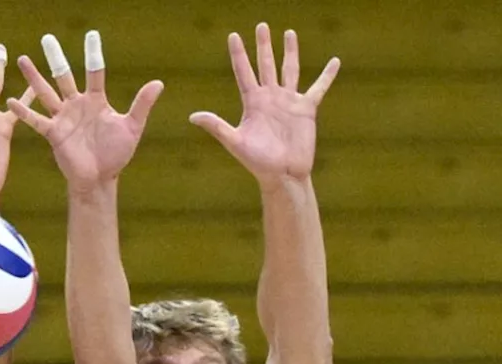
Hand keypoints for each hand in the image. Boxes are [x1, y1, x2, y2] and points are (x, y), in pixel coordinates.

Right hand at [9, 32, 162, 192]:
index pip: (94, 72)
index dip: (93, 54)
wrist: (99, 179)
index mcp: (95, 101)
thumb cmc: (116, 154)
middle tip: (47, 38)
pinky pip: (36, 120)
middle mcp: (76, 105)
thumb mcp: (132, 127)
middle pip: (63, 76)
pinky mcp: (53, 133)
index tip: (90, 35)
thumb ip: (141, 104)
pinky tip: (11, 100)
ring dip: (34, 78)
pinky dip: (24, 112)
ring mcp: (63, 118)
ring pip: (45, 93)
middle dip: (55, 58)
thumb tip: (158, 83)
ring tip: (22, 59)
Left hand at [189, 23, 339, 184]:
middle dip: (263, 45)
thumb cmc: (257, 162)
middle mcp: (270, 97)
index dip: (238, 54)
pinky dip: (327, 75)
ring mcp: (288, 101)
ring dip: (290, 51)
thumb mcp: (235, 142)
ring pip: (289, 69)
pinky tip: (335, 61)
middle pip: (266, 64)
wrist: (282, 174)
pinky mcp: (306, 109)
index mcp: (252, 102)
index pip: (243, 72)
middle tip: (262, 25)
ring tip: (289, 33)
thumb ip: (216, 126)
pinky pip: (319, 87)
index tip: (233, 36)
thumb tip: (193, 116)